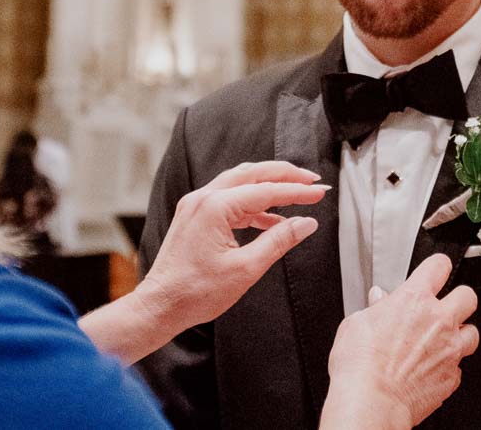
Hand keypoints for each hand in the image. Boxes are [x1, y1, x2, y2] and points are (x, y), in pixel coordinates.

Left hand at [80, 161, 325, 363]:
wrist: (160, 306)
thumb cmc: (196, 293)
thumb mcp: (246, 269)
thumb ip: (278, 241)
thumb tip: (306, 223)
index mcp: (215, 207)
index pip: (266, 191)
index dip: (297, 192)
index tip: (320, 192)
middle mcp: (203, 198)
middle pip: (252, 174)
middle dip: (285, 175)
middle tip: (311, 181)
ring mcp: (196, 204)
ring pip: (240, 182)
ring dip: (268, 185)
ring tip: (295, 192)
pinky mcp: (194, 214)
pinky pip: (229, 198)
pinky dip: (252, 202)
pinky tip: (270, 217)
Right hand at [319, 254, 478, 429]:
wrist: (372, 402)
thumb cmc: (360, 365)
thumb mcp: (356, 324)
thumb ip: (374, 308)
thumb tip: (379, 300)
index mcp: (413, 300)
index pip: (439, 266)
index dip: (438, 267)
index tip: (436, 272)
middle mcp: (438, 320)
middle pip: (468, 296)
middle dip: (459, 299)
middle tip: (445, 308)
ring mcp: (449, 349)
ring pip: (472, 332)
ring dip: (460, 334)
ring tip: (442, 341)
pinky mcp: (451, 377)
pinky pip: (459, 366)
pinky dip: (448, 366)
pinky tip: (432, 369)